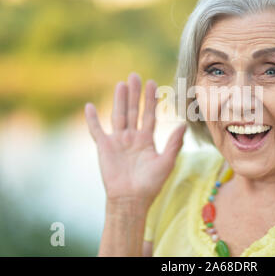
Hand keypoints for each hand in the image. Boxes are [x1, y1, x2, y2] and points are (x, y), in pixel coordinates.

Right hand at [84, 72, 186, 208]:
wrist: (131, 199)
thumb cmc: (150, 184)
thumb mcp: (166, 162)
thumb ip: (174, 143)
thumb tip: (184, 125)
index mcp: (146, 140)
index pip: (149, 115)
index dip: (151, 100)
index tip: (153, 83)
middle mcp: (132, 138)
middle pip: (133, 111)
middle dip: (134, 94)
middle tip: (135, 76)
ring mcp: (117, 141)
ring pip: (118, 115)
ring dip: (119, 100)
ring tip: (121, 84)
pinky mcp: (104, 148)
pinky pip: (96, 131)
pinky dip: (92, 119)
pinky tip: (89, 106)